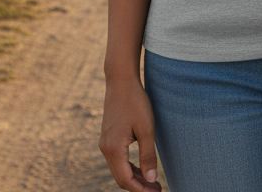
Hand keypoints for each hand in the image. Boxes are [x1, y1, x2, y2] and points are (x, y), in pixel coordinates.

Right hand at [99, 75, 161, 190]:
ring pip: (119, 169)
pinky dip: (129, 167)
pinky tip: (141, 167)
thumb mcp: (146, 128)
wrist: (121, 81)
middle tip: (157, 189)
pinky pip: (117, 159)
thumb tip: (150, 180)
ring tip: (152, 181)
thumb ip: (148, 155)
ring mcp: (105, 143)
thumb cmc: (135, 102)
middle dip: (138, 186)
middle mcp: (106, 149)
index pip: (125, 180)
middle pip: (121, 178)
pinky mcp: (108, 137)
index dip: (140, 190)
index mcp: (114, 149)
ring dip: (134, 177)